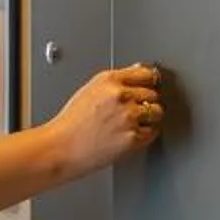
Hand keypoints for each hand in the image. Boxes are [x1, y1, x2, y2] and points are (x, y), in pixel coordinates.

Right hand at [50, 64, 166, 177]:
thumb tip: (138, 71)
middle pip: (154, 94)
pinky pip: (153, 131)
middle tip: (136, 110)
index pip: (146, 73)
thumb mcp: (90, 90)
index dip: (149, 81)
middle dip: (147, 101)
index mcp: (109, 80)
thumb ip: (116, 81)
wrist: (62, 148)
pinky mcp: (133, 137)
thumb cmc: (72, 122)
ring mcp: (129, 117)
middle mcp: (121, 96)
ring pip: (157, 112)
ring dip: (150, 117)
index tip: (151, 85)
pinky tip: (132, 133)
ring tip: (134, 122)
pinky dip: (147, 133)